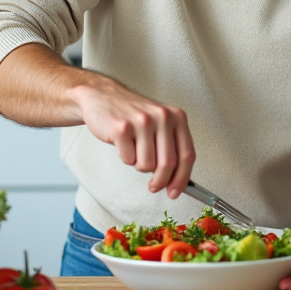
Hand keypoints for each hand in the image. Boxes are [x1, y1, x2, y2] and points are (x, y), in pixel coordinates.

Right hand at [70, 79, 194, 198]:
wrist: (102, 96)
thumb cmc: (134, 116)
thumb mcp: (160, 124)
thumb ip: (172, 148)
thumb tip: (179, 182)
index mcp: (177, 116)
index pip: (187, 154)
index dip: (182, 178)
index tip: (175, 193)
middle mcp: (162, 116)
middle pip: (168, 164)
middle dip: (160, 181)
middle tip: (153, 187)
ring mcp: (142, 121)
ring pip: (147, 165)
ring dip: (139, 166)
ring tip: (135, 150)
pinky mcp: (122, 128)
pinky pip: (128, 159)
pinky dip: (125, 158)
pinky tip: (123, 143)